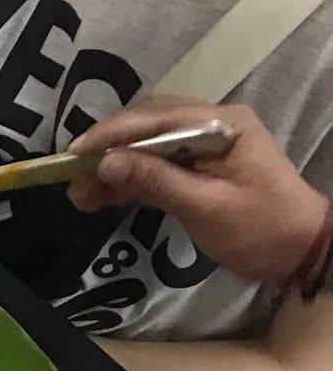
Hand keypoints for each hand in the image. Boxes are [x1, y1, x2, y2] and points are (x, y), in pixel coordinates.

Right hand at [68, 99, 328, 285]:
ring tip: (79, 195)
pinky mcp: (197, 169)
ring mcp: (204, 147)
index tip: (73, 156)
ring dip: (112, 169)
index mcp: (221, 124)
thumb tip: (105, 164)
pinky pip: (155, 167)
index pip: (155, 118)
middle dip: (105, 151)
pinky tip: (101, 198)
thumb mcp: (206, 207)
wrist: (299, 252)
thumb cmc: (261, 229)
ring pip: (146, 147)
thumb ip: (156, 182)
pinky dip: (127, 181)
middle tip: (70, 177)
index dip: (110, 135)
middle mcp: (211, 125)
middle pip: (147, 126)